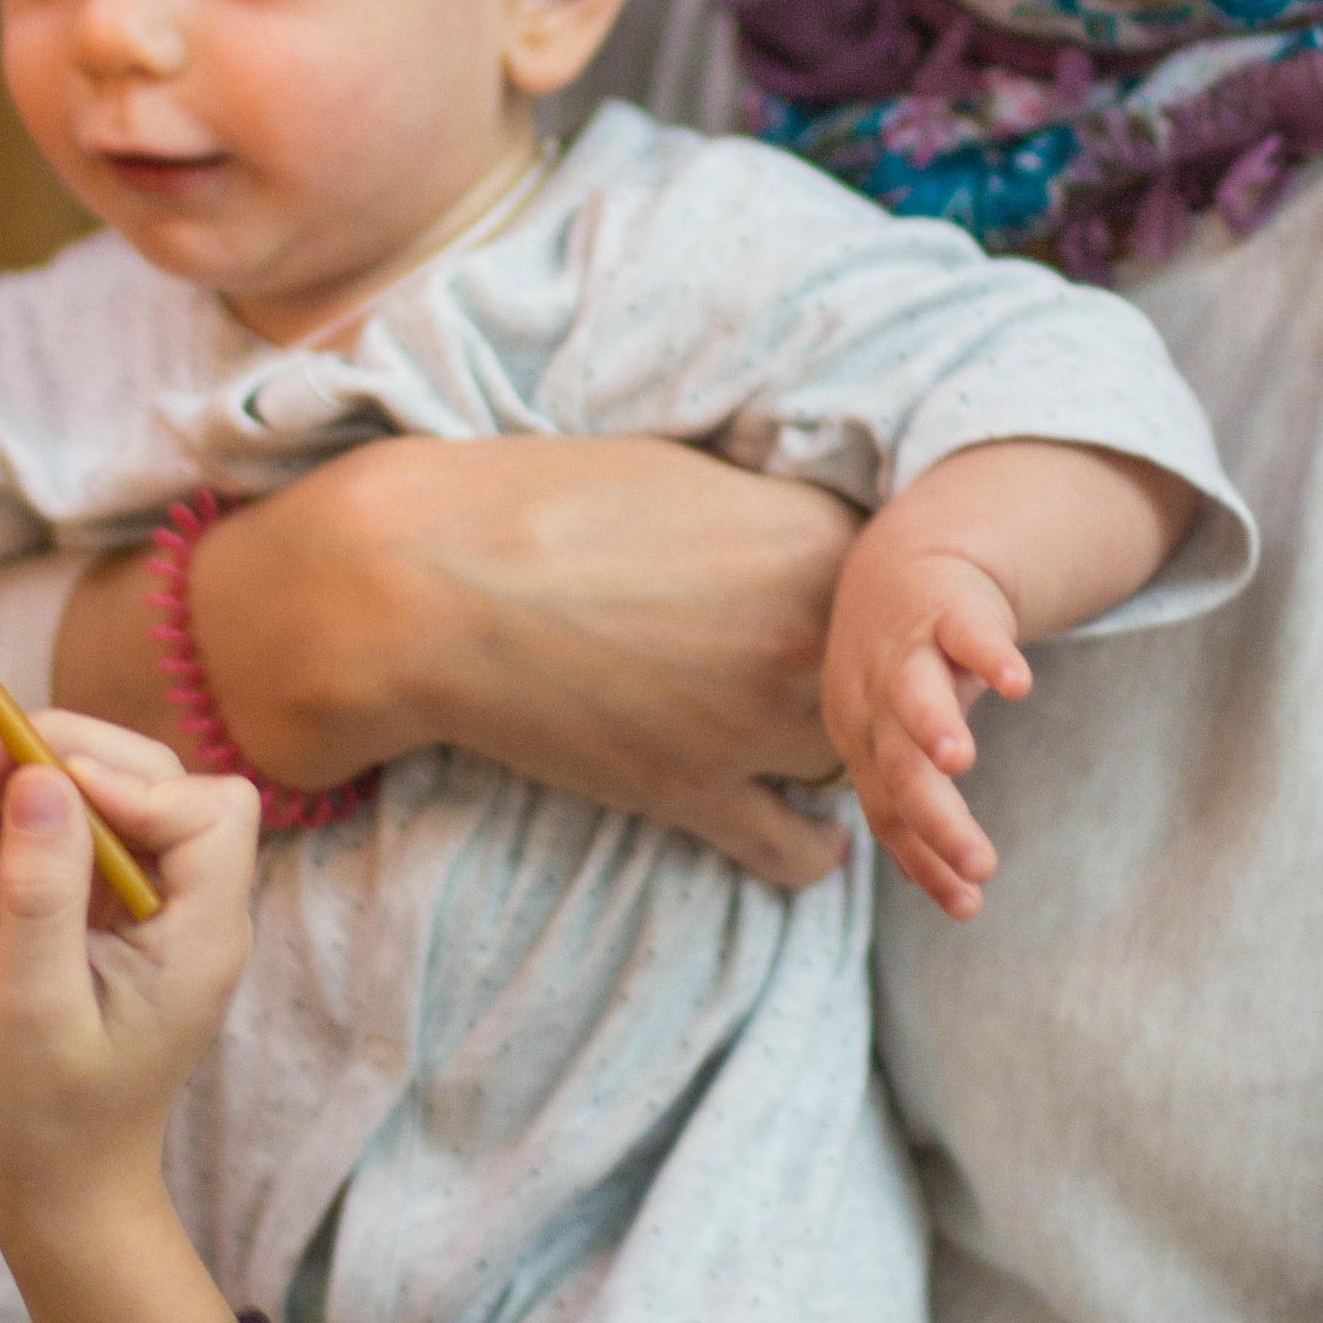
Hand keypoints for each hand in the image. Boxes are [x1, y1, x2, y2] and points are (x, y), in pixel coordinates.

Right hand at [0, 713, 257, 1322]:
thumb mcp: (32, 1007)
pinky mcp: (102, 912)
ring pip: (89, 800)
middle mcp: (187, 908)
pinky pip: (59, 837)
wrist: (56, 1190)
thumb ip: (41, 892)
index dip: (123, 781)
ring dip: (3, 780)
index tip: (33, 785)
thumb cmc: (47, 1120)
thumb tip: (43, 781)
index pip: (203, 809)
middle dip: (43, 758)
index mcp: (200, 935)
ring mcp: (146, 907)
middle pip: (141, 781)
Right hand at [57, 437, 857, 885]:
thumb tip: (795, 528)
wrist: (417, 583)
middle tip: (862, 689)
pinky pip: (796, 852)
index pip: (906, 589)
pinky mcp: (692, 796)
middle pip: (899, 685)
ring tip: (835, 754)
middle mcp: (806, 638)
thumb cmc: (528, 499)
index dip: (888, 602)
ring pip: (858, 766)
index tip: (868, 609)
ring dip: (849, 762)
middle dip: (882, 689)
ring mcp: (750, 726)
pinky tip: (811, 836)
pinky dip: (810, 850)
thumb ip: (761, 511)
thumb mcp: (674, 470)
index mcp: (811, 538)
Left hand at [824, 523, 1029, 917]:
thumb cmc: (901, 675)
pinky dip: (989, 656)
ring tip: (960, 762)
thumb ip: (916, 807)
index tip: (967, 907)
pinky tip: (1017, 683)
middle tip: (981, 865)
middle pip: (900, 768)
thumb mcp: (894, 741)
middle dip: (937, 819)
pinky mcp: (950, 609)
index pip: (888, 814)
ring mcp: (910, 653)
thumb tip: (945, 895)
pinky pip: (968, 633)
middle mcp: (876, 703)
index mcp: (864, 744)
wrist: (897, 564)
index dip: (923, 861)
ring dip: (932, 726)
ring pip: (913, 694)